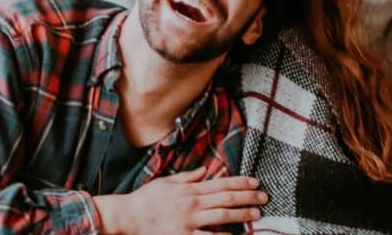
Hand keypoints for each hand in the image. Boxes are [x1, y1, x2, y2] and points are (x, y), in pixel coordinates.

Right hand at [94, 166, 267, 234]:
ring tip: (256, 215)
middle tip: (264, 198)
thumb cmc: (146, 199)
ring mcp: (189, 222)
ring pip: (222, 216)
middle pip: (226, 199)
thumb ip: (188, 176)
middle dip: (248, 197)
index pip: (221, 183)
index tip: (255, 182)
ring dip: (242, 215)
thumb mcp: (167, 182)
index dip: (241, 182)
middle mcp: (192, 204)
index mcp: (190, 189)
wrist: (127, 217)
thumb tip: (206, 170)